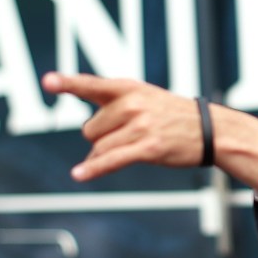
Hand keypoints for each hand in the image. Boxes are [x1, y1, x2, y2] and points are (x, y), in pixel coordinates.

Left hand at [41, 72, 257, 189]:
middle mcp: (133, 104)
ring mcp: (140, 126)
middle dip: (101, 137)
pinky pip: (112, 160)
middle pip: (90, 129)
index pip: (92, 85)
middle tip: (129, 134)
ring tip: (133, 147)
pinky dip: (93, 169)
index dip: (67, 83)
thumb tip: (88, 140)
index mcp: (128, 88)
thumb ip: (113, 106)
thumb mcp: (144, 98)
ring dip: (106, 155)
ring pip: (99, 148)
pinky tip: (79, 175)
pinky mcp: (148, 148)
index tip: (47, 82)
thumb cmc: (171, 115)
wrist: (210, 130)